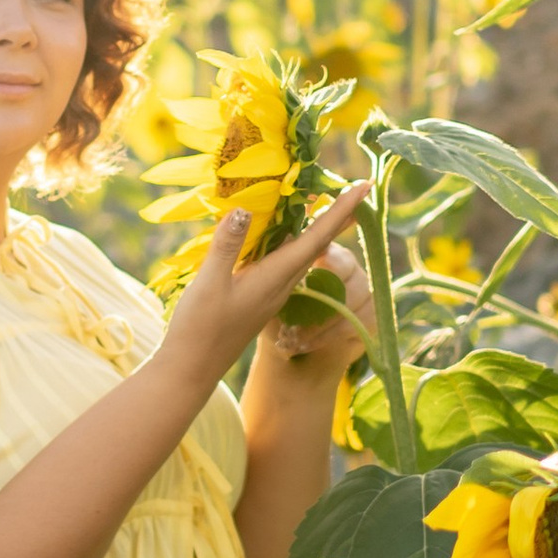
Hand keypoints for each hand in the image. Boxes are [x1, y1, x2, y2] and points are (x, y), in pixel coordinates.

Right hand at [158, 184, 368, 391]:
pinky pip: (283, 263)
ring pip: (301, 254)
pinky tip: (281, 235)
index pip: (318, 238)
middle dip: (336, 216)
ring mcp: (271, 293)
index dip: (341, 211)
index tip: (365, 188)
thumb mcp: (210, 283)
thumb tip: (244, 208)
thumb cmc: (199, 329)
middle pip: (317, 244)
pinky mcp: (259, 297)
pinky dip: (289, 243)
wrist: (192, 370)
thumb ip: (227, 245)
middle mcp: (281, 284)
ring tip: (323, 203)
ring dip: (315, 229)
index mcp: (275, 277)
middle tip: (354, 189)